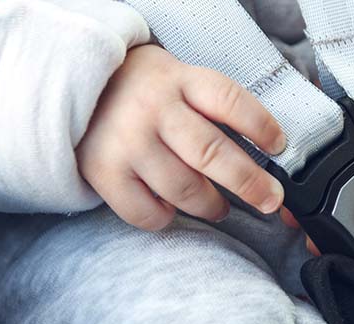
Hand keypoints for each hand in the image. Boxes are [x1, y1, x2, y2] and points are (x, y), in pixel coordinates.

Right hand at [76, 45, 285, 230]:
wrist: (74, 89)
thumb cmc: (139, 89)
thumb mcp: (175, 76)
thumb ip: (209, 104)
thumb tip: (260, 150)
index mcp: (177, 79)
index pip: (229, 101)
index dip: (261, 127)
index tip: (279, 147)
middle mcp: (152, 109)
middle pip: (211, 153)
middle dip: (250, 183)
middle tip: (269, 200)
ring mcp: (127, 143)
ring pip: (184, 189)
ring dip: (211, 205)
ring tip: (219, 208)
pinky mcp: (105, 173)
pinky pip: (147, 212)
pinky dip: (166, 217)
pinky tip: (171, 208)